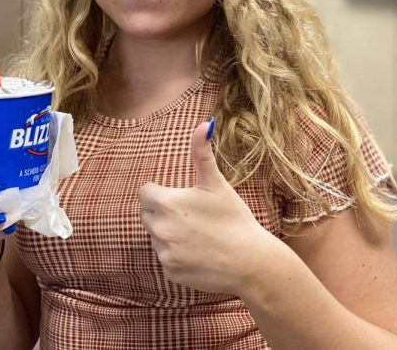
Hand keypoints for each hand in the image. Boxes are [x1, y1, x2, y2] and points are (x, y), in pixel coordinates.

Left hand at [138, 120, 285, 294]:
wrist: (251, 261)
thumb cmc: (234, 218)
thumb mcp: (216, 183)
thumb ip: (202, 153)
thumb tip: (203, 123)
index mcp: (166, 203)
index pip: (145, 192)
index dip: (161, 192)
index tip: (179, 196)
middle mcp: (159, 229)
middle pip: (148, 214)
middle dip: (163, 212)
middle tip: (191, 214)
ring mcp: (164, 253)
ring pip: (156, 237)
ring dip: (169, 233)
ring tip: (198, 234)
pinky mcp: (171, 272)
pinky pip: (167, 258)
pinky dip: (178, 255)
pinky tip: (200, 252)